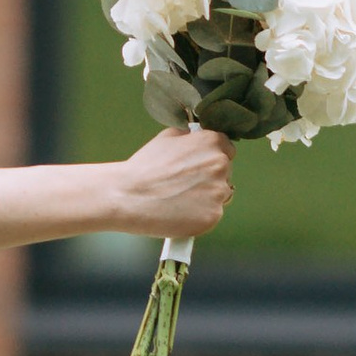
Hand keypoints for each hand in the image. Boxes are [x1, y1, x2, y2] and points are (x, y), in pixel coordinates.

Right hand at [112, 127, 234, 238]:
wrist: (128, 196)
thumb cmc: (144, 167)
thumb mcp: (166, 138)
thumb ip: (190, 138)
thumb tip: (197, 140)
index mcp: (212, 142)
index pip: (227, 150)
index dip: (211, 158)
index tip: (199, 167)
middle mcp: (220, 164)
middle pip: (226, 173)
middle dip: (210, 178)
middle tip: (185, 185)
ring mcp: (218, 191)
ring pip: (221, 195)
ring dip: (207, 198)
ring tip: (180, 200)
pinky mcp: (213, 215)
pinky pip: (212, 215)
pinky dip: (199, 216)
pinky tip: (180, 213)